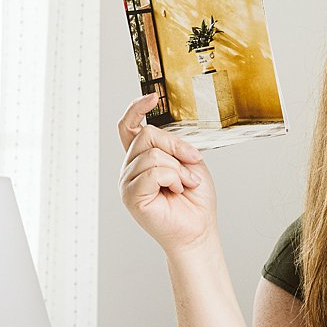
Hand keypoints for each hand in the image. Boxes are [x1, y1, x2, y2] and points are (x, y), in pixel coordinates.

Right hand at [116, 93, 217, 251]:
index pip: (128, 127)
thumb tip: (156, 133)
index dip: (135, 109)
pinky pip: (153, 172)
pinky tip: (176, 191)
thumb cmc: (194, 199)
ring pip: (152, 154)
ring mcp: (127, 182)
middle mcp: (130, 168)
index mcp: (141, 158)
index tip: (151, 97)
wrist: (199, 228)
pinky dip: (172, 178)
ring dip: (178, 168)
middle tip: (192, 166)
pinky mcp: (131, 196)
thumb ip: (171, 144)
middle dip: (176, 147)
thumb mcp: (188, 161)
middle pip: (146, 135)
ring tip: (184, 184)